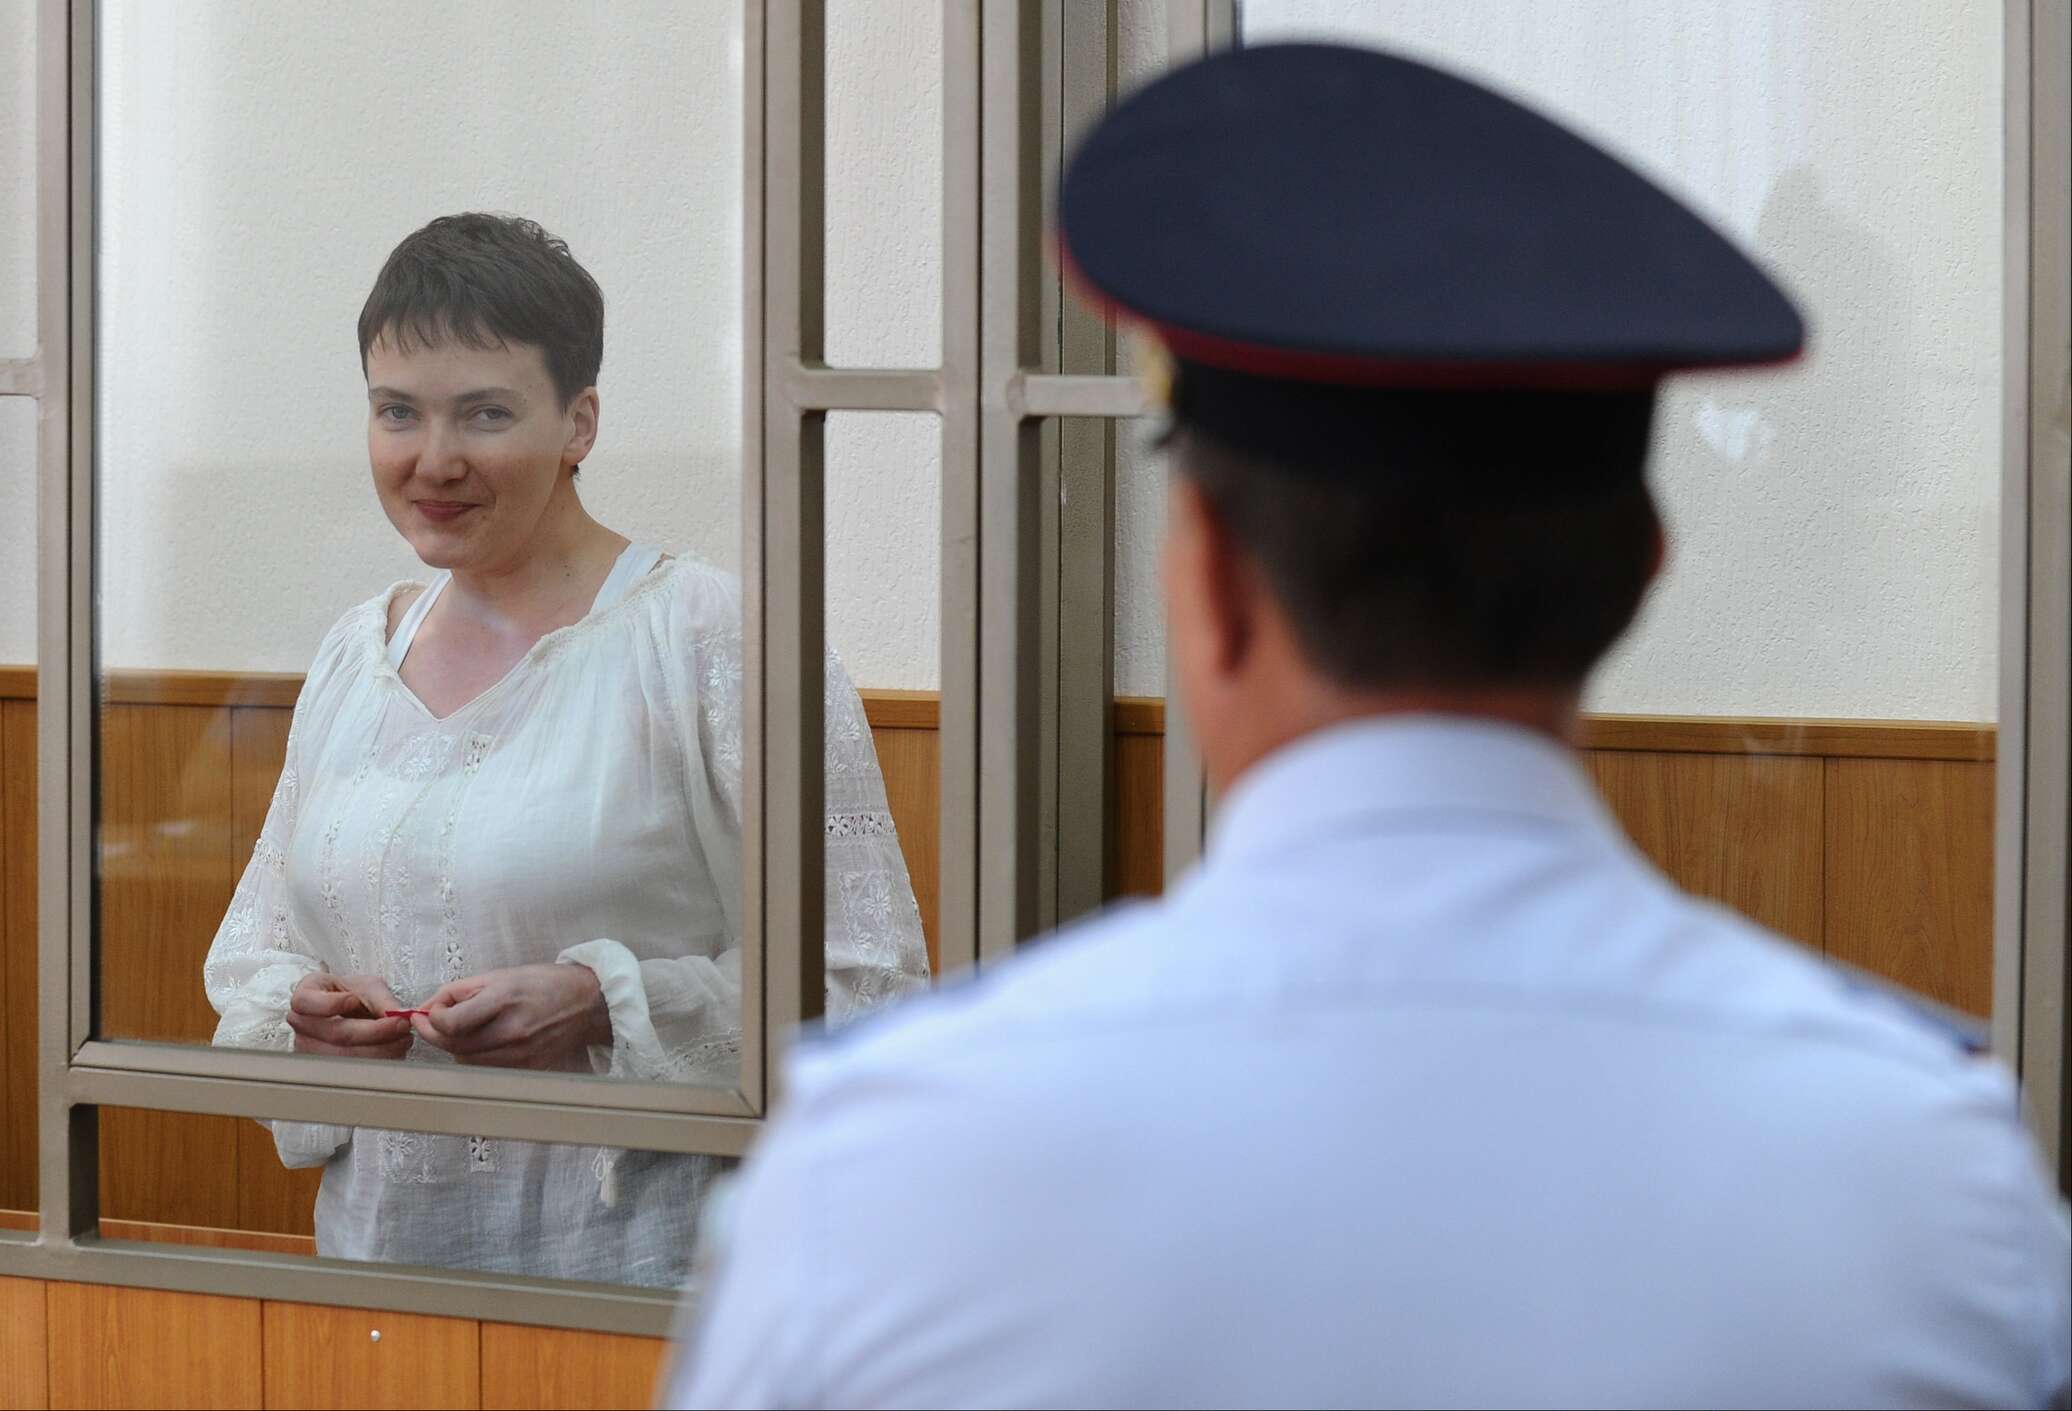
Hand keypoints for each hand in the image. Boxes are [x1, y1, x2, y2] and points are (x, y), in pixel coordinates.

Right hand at [287, 972, 412, 1058]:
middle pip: (336, 1034)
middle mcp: (302, 1025)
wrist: (349, 1009)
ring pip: (346, 1057)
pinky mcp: (324, 1068)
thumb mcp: (368, 987)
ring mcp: (309, 1049)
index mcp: (305, 997)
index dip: (330, 1003)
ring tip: (402, 1039)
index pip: (305, 1002)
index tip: (353, 999)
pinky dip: (378, 1061)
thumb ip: (381, 999)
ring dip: (381, 1050)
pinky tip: (393, 1050)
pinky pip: (353, 1070)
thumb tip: (397, 1015)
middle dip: (375, 1031)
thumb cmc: (352, 994)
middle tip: (401, 1024)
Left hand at [410, 963, 610, 1069]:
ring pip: (466, 1061)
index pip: (452, 1023)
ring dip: (454, 1046)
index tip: (427, 1012)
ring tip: (460, 1028)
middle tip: (431, 1022)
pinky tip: (481, 1040)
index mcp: (505, 1000)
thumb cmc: (544, 983)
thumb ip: (459, 990)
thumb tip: (427, 1007)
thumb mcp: (500, 975)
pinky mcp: (526, 1068)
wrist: (587, 1003)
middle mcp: (513, 1031)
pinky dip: (475, 1056)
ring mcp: (521, 1054)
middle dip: (435, 1034)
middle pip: (454, 1046)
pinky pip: (485, 1069)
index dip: (431, 1020)